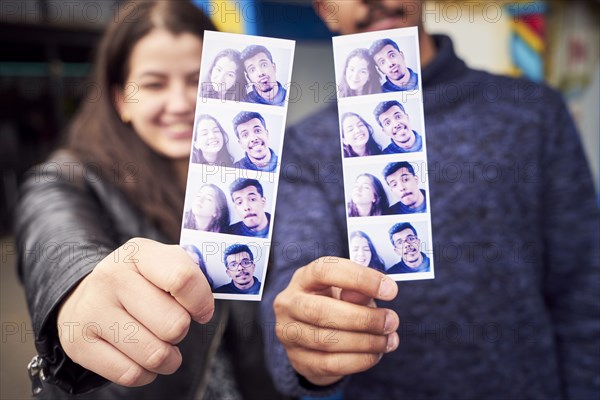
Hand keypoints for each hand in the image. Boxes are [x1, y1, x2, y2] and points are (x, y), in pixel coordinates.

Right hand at [57, 238, 213, 385]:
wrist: (84, 296)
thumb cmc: (141, 282)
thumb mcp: (163, 264)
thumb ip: (192, 274)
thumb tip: (216, 295)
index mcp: (139, 252)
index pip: (182, 278)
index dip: (202, 301)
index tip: (202, 311)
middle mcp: (111, 277)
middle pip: (174, 324)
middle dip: (181, 331)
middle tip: (173, 325)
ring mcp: (91, 310)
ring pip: (155, 354)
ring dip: (169, 358)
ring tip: (163, 346)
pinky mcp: (78, 343)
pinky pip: (131, 374)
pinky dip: (146, 373)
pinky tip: (141, 357)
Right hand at [273, 257, 398, 385]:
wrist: (313, 337)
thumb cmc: (335, 304)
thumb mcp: (346, 291)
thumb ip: (359, 291)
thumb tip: (375, 292)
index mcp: (303, 278)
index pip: (325, 270)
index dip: (359, 279)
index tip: (391, 290)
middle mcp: (289, 303)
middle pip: (321, 311)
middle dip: (363, 318)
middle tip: (391, 320)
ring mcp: (288, 333)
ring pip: (327, 341)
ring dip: (365, 342)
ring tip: (389, 340)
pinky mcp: (298, 360)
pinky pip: (331, 364)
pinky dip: (359, 360)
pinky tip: (376, 354)